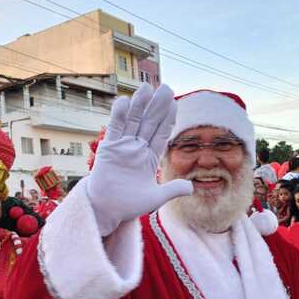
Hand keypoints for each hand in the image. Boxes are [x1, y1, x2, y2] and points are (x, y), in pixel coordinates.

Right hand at [86, 83, 192, 235]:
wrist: (106, 210)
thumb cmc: (128, 205)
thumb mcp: (155, 198)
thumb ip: (172, 189)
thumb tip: (191, 187)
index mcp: (149, 158)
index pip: (161, 134)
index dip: (168, 119)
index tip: (174, 104)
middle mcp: (137, 149)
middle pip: (149, 123)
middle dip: (157, 106)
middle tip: (166, 87)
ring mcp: (122, 147)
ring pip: (133, 121)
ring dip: (139, 105)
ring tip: (146, 87)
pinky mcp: (108, 148)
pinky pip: (114, 129)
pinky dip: (118, 115)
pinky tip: (125, 101)